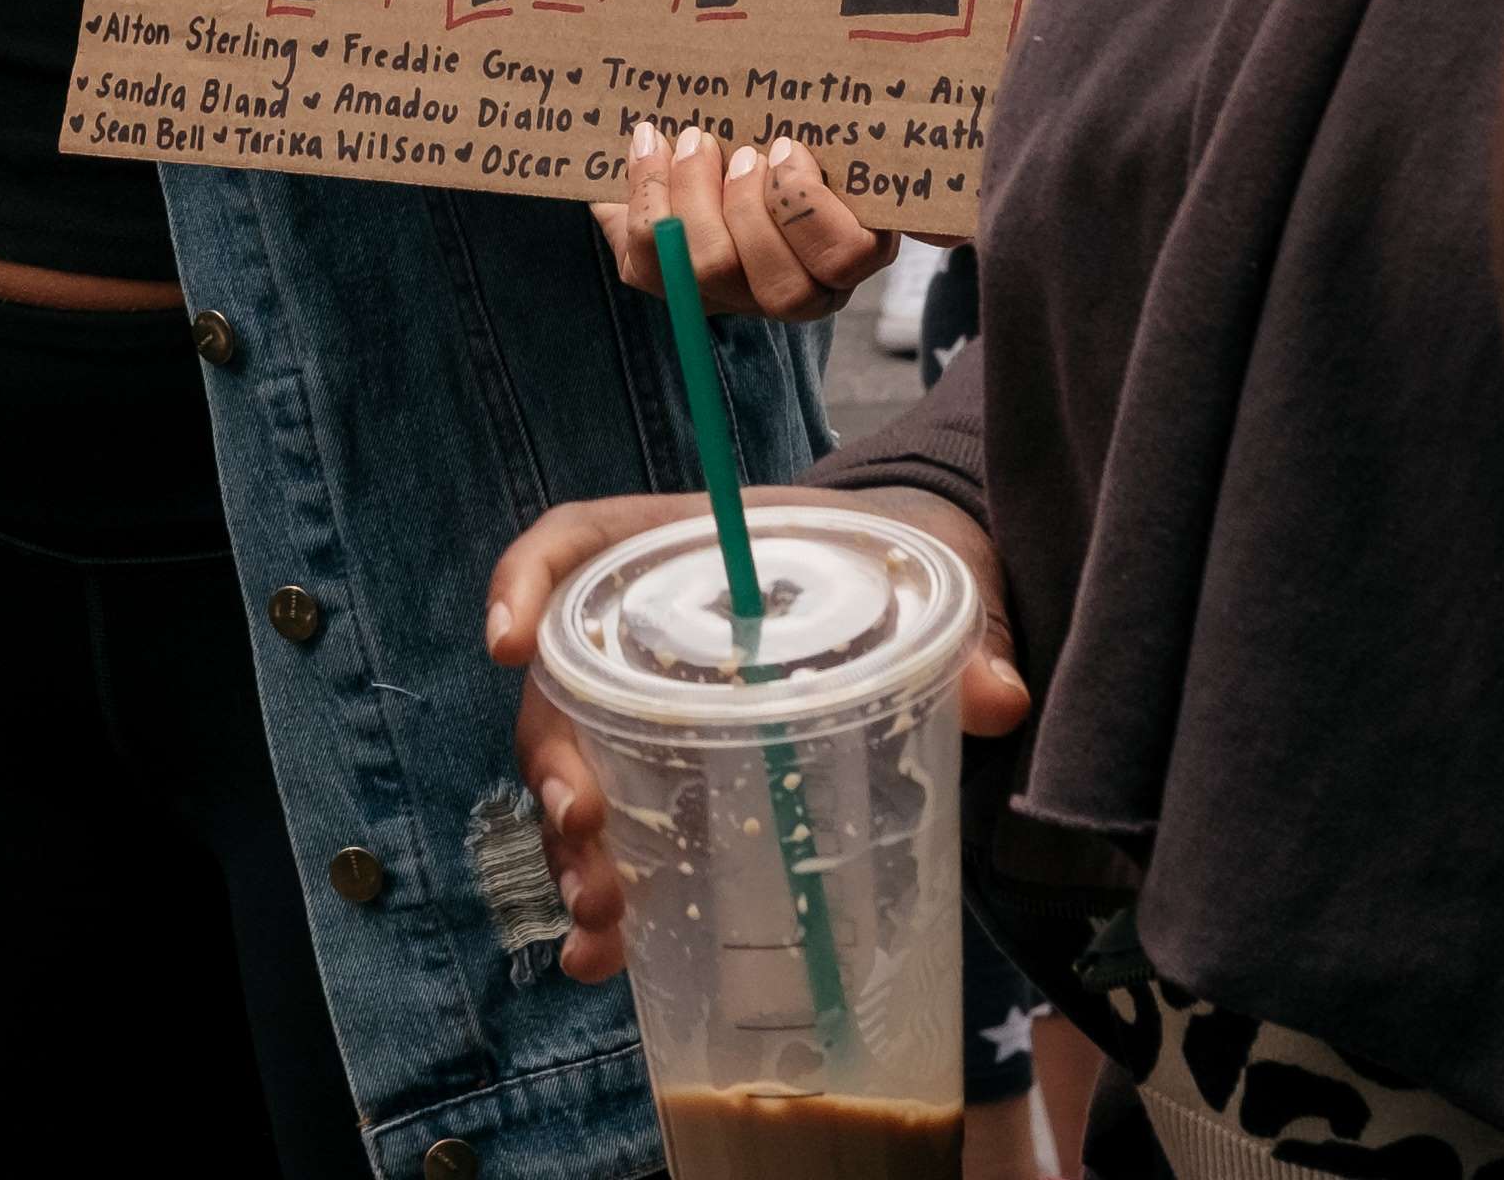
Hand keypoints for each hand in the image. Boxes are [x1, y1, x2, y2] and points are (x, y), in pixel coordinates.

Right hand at [487, 487, 1025, 983]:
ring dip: (571, 849)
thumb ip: (969, 632)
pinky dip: (609, 901)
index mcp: (683, 549)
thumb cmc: (900, 562)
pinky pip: (618, 838)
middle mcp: (642, 631)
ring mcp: (650, 712)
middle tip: (582, 824)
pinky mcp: (675, 783)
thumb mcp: (939, 577)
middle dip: (552, 761)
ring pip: (574, 775)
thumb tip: (996, 699)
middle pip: (559, 686)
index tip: (507, 644)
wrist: (909, 598)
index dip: (525, 584)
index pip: (574, 545)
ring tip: (600, 918)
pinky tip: (609, 959)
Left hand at [591, 119, 900, 320]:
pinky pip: (652, 260)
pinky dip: (644, 192)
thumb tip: (956, 226)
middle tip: (742, 148)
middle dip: (752, 209)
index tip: (786, 146)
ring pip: (711, 271)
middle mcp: (795, 286)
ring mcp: (729, 291)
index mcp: (848, 248)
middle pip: (784, 289)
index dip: (811, 209)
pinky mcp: (668, 281)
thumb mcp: (838, 129)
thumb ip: (889, 154)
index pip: (851, 255)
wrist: (695, 134)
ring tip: (692, 139)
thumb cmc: (781, 127)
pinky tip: (649, 141)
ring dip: (694, 195)